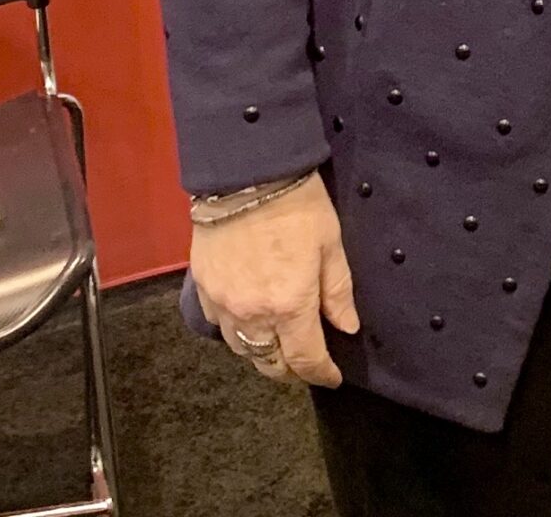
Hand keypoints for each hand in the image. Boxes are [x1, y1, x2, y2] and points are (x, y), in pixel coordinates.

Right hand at [191, 176, 358, 386]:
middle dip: (291, 370)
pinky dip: (238, 330)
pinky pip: (221, 327)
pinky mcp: (204, 291)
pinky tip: (250, 317)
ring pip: (242, 351)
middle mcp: (253, 316)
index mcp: (290, 306)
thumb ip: (338, 291)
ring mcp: (224, 306)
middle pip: (269, 364)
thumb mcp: (331, 244)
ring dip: (263, 352)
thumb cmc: (298, 205)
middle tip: (306, 361)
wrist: (246, 174)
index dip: (322, 374)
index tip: (333, 377)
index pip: (306, 360)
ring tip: (279, 342)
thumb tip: (347, 328)